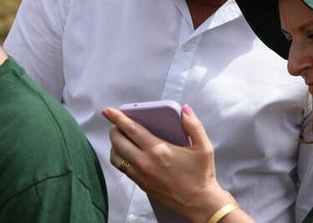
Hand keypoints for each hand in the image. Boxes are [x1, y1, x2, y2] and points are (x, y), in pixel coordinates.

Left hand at [102, 104, 234, 220]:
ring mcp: (141, 175)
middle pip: (118, 142)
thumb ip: (194, 125)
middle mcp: (145, 162)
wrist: (198, 203)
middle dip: (115, 130)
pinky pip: (122, 169)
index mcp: (159, 150)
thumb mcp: (204, 147)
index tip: (108, 111)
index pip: (132, 130)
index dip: (118, 118)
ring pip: (116, 157)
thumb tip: (185, 110)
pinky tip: (127, 153)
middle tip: (118, 123)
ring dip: (115, 145)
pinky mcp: (141, 184)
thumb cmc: (201, 175)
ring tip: (121, 138)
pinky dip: (119, 158)